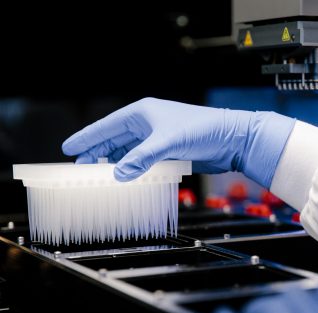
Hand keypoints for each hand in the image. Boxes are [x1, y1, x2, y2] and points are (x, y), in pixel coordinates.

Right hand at [61, 97, 294, 187]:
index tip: (69, 147)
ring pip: (128, 152)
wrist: (232, 139)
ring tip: (99, 177)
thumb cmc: (203, 129)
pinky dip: (133, 169)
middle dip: (97, 154)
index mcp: (142, 113)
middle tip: (80, 168)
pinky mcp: (169, 152)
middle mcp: (147, 125)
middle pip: (114, 140)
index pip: (107, 126)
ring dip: (115, 164)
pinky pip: (143, 161)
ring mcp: (158, 139)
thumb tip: (118, 174)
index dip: (87, 137)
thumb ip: (142, 158)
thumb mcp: (168, 142)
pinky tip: (125, 178)